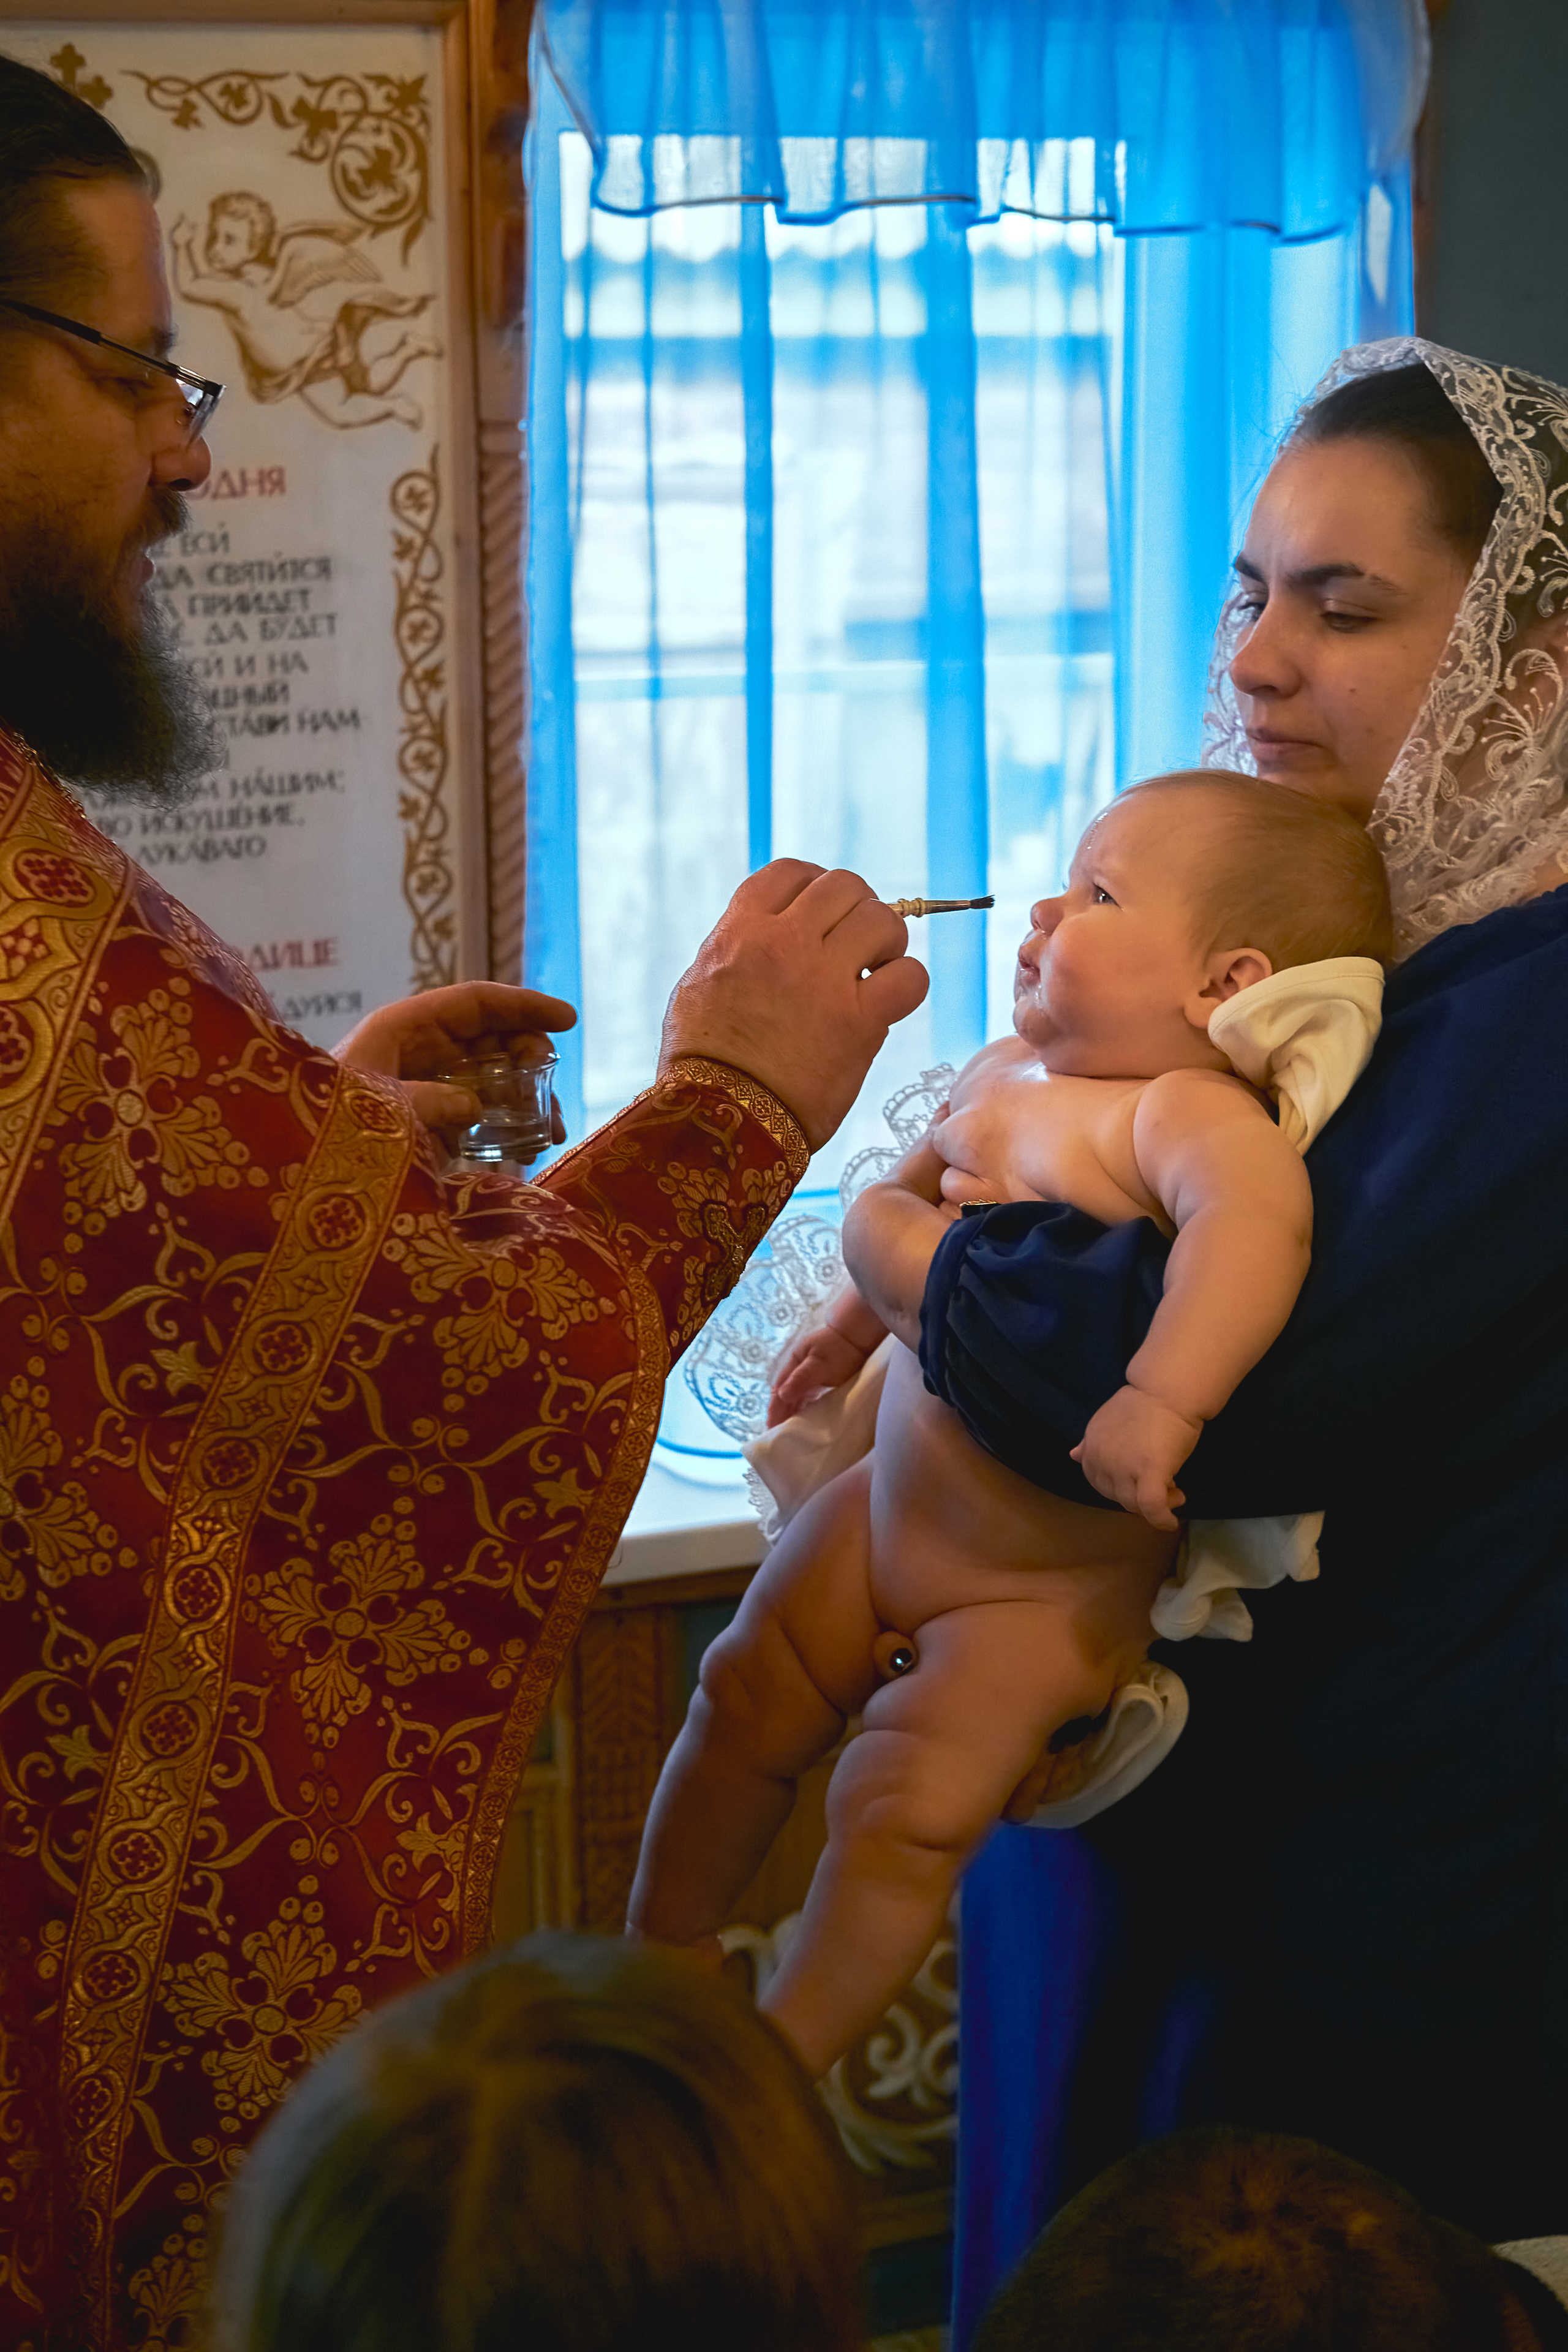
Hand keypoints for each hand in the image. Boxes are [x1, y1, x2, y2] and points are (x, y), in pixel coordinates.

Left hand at [333, 981, 575, 1135]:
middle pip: (491, 1037)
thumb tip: (475, 1108)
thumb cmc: (323, 1129)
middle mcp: (419, 1051)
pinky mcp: (428, 1123)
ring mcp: (426, 1086)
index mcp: (402, 1029)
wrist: (296, 1174)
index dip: (523, 1006)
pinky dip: (507, 1127)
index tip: (568, 1020)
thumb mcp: (375, 1111)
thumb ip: (428, 1103)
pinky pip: (479, 1114)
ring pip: (492, 1076)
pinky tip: (528, 1149)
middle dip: (530, 1057)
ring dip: (526, 1098)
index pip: (475, 1002)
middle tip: (551, 1087)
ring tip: (553, 1130)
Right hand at [658, 861, 926, 1150]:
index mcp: (741, 931)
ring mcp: (824, 979)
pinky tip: (887, 1002)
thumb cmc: (701, 1064)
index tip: (820, 912)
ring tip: (875, 970)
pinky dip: (907, 984)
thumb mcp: (698, 986)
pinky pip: (909, 977)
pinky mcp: (859, 1020)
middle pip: (844, 886)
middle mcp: (785, 943)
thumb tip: (759, 936)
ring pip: (883, 921)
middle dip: (857, 908)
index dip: (814, 884)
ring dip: (887, 942)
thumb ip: (733, 949)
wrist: (717, 1122)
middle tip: (856, 943)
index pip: (791, 872)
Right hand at [767, 1324, 874, 1424]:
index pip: (779, 1391)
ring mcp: (811, 1374)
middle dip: (779, 1414)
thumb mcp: (819, 1363)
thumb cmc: (841, 1348)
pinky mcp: (823, 1379)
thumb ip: (800, 1378)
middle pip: (784, 1395)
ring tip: (788, 1431)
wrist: (861, 1336)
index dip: (774, 1410)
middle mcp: (799, 1369)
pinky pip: (808, 1397)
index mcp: (794, 1363)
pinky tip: (805, 1419)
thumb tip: (782, 1396)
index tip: (771, 1428)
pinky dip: (803, 1408)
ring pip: (795, 1397)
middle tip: (776, 1435)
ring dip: (790, 1412)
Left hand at [1070, 1384, 1202, 1532]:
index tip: (1141, 1482)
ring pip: (1134, 1505)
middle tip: (1165, 1489)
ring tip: (1176, 1494)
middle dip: (1139, 1498)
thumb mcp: (1106, 1422)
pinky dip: (1161, 1519)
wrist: (1166, 1391)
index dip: (1121, 1487)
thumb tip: (1074, 1455)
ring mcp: (1123, 1468)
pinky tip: (1170, 1521)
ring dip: (1155, 1507)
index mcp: (1090, 1448)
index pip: (1099, 1483)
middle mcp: (1101, 1461)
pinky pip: (1152, 1507)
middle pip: (1116, 1496)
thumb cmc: (1144, 1404)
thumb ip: (1092, 1443)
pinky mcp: (1149, 1472)